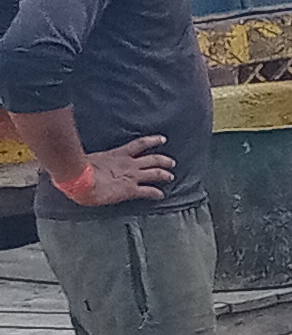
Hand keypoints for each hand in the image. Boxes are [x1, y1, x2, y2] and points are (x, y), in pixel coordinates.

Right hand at [57, 136, 174, 205]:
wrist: (78, 179)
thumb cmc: (77, 168)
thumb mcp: (87, 157)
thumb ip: (90, 156)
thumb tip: (77, 155)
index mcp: (117, 154)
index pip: (139, 144)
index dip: (152, 141)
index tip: (162, 139)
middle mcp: (128, 164)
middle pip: (152, 159)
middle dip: (163, 160)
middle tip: (171, 162)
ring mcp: (131, 177)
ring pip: (155, 173)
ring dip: (164, 174)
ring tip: (170, 176)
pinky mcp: (130, 190)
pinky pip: (148, 191)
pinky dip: (156, 193)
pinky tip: (161, 195)